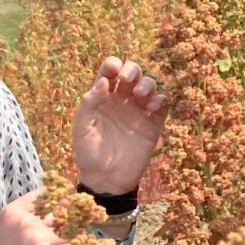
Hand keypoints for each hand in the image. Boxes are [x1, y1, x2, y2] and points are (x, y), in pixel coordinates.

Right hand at [0, 193, 61, 244]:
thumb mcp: (7, 232)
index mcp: (13, 211)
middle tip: (52, 243)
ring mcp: (38, 237)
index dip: (56, 200)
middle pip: (58, 216)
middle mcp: (25, 221)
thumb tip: (59, 210)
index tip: (63, 206)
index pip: (43, 195)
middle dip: (62, 228)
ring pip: (65, 235)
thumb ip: (27, 220)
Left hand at [70, 56, 168, 195]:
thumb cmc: (88, 154)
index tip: (113, 68)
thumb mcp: (82, 129)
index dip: (112, 65)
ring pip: (148, 86)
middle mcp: (122, 101)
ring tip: (141, 95)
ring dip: (147, 83)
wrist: (107, 180)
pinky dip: (161, 100)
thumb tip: (103, 82)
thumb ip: (89, 104)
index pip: (109, 72)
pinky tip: (153, 107)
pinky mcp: (153, 125)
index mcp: (103, 98)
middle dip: (132, 69)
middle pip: (132, 74)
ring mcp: (138, 112)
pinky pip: (162, 105)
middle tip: (128, 79)